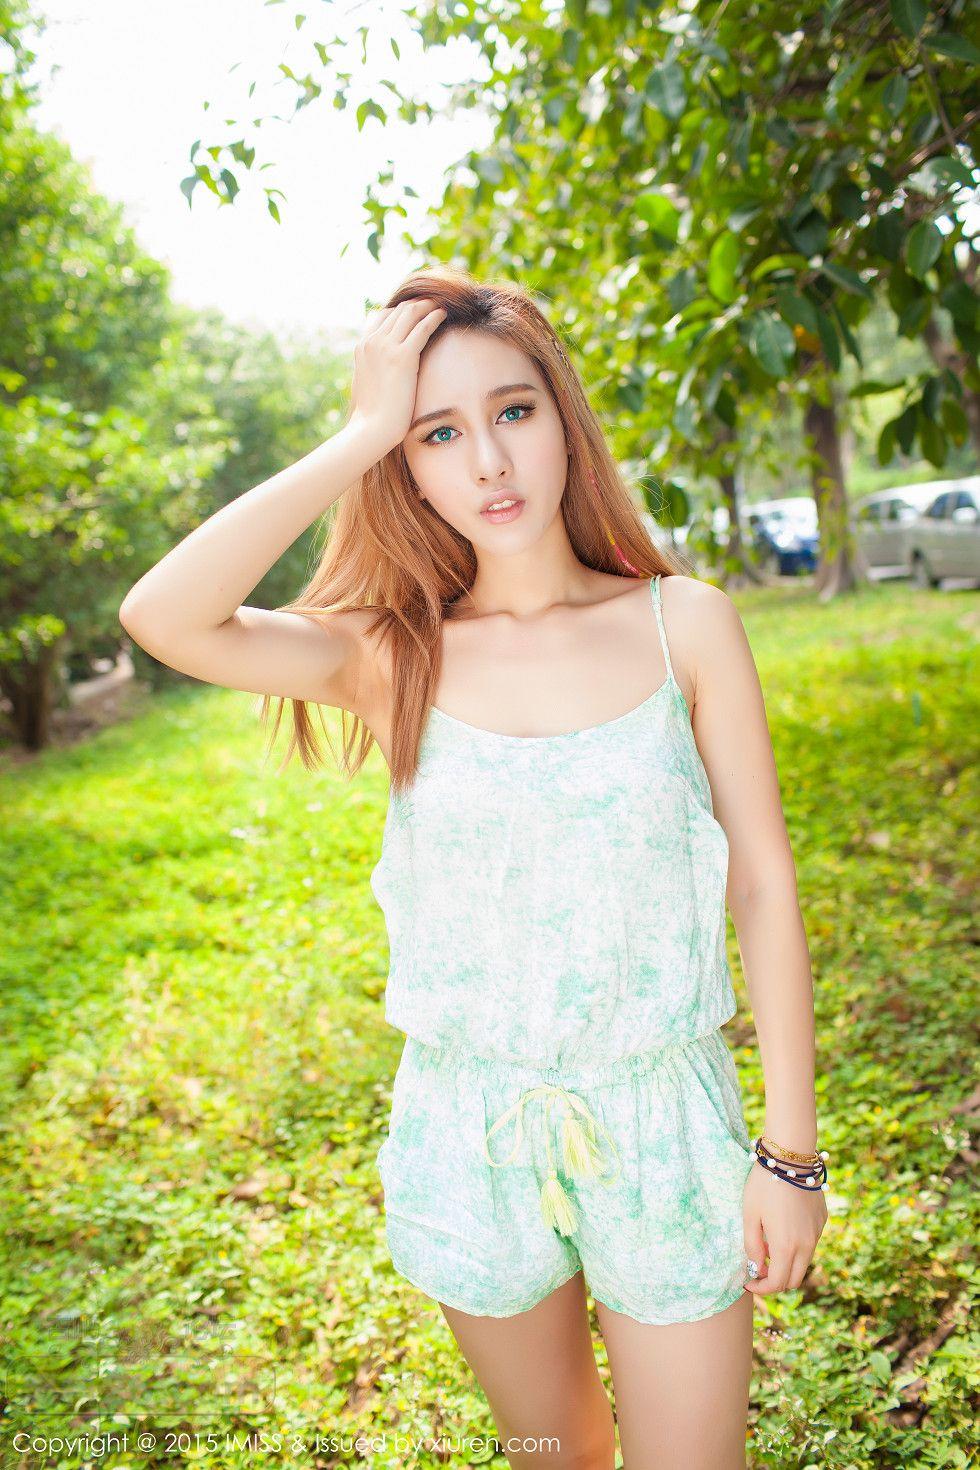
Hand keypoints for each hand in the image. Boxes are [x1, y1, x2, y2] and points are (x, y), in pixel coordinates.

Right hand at [348, 298, 447, 455]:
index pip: (382, 315)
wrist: (371, 428)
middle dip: (418, 304)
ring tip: (442, 307)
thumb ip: (375, 367)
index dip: (402, 310)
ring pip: (410, 313)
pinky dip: (434, 317)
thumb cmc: (373, 413)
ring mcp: (386, 347)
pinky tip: (444, 315)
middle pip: (398, 310)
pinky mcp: (402, 356)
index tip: (417, 311)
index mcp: (362, 346)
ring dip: (428, 306)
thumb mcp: (368, 383)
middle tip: (434, 304)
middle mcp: (372, 341)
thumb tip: (386, 369)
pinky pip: (422, 327)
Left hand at [742, 1160, 826, 1294]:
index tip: (748, 1282)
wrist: (790, 1156)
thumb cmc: (764, 1185)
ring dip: (786, 1262)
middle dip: (775, 1280)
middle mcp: (807, 1245)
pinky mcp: (822, 1220)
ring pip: (803, 1262)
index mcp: (786, 1246)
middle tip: (758, 1267)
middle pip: (793, 1279)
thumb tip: (755, 1269)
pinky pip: (810, 1243)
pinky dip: (796, 1246)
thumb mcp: (749, 1215)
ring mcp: (817, 1233)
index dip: (761, 1289)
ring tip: (768, 1244)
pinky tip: (782, 1227)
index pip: (776, 1284)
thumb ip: (752, 1246)